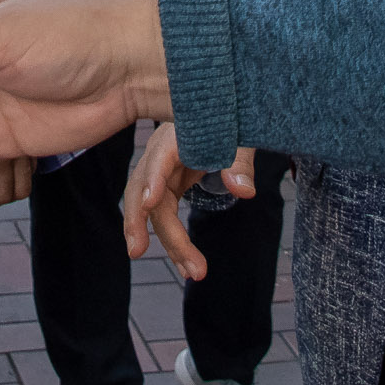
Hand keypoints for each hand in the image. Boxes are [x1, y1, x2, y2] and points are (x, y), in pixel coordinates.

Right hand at [122, 128, 256, 281]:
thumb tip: (244, 191)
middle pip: (144, 192)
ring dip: (170, 243)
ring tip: (192, 271)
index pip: (159, 157)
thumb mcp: (238, 135)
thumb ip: (240, 160)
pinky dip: (176, 241)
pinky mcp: (168, 186)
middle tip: (140, 253)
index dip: (153, 178)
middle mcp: (160, 155)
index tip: (149, 202)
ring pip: (154, 212)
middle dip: (143, 224)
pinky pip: (165, 217)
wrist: (219, 112)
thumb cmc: (228, 120)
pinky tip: (188, 265)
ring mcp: (162, 173)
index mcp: (175, 136)